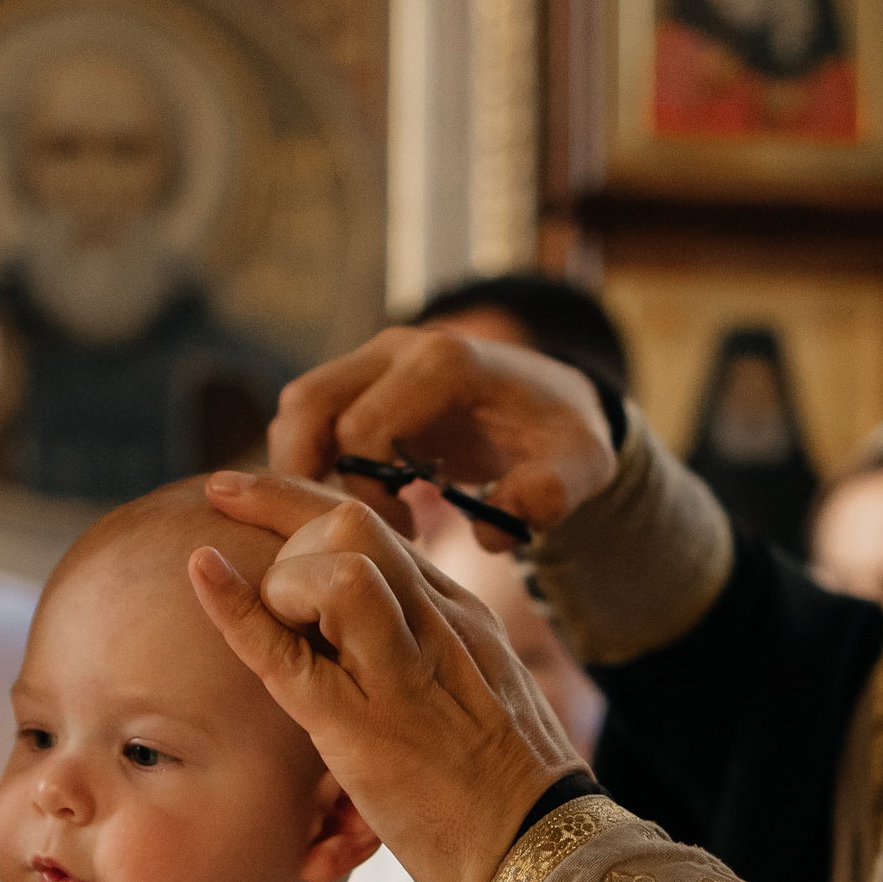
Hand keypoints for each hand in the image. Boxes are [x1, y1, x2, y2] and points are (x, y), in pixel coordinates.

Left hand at [192, 476, 584, 881]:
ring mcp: (404, 672)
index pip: (376, 528)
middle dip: (285, 526)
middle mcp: (440, 625)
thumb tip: (378, 654)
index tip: (241, 489)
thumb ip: (435, 666)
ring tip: (281, 638)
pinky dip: (236, 608)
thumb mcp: (485, 707)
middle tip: (266, 588)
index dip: (300, 500)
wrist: (548, 858)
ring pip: (336, 564)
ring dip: (284, 583)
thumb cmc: (515, 803)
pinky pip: (288, 649)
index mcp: (463, 618)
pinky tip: (201, 570)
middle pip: (352, 522)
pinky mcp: (366, 728)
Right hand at [269, 327, 616, 548]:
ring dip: (304, 469)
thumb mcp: (584, 467)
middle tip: (350, 533)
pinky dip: (311, 460)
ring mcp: (376, 357)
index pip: (362, 429)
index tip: (408, 534)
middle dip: (310, 478)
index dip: (369, 494)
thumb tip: (491, 531)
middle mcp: (400, 347)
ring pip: (298, 407)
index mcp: (445, 363)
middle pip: (308, 406)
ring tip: (351, 519)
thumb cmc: (567, 437)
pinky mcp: (365, 377)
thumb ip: (551, 494)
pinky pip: (310, 416)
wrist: (561, 403)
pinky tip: (353, 504)